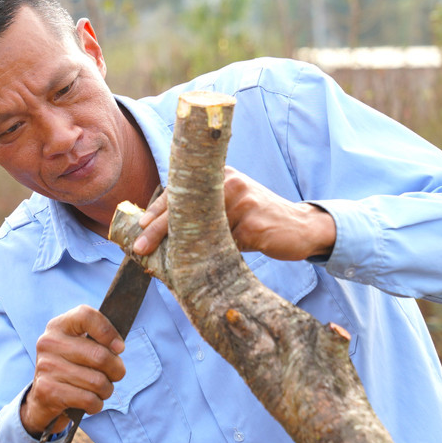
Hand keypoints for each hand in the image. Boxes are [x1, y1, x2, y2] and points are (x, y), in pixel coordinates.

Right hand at [20, 305, 126, 437]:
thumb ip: (99, 340)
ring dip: (106, 390)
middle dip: (116, 370)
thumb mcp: (80, 346)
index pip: (86, 316)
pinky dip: (96, 404)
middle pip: (100, 355)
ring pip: (97, 381)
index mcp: (59, 326)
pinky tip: (90, 402)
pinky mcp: (47, 391)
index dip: (108, 332)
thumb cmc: (71, 367)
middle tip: (116, 375)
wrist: (43, 398)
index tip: (119, 348)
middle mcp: (49, 343)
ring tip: (101, 390)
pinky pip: (88, 399)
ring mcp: (46, 367)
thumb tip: (117, 348)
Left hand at [131, 166, 335, 260]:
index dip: (158, 210)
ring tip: (168, 265)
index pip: (182, 190)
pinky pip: (224, 246)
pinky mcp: (255, 224)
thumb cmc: (258, 219)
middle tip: (140, 247)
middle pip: (185, 207)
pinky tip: (204, 268)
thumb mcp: (232, 206)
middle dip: (159, 230)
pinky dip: (212, 258)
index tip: (140, 227)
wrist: (301, 227)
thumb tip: (163, 233)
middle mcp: (230, 182)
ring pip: (202, 230)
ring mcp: (243, 202)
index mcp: (221, 174)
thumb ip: (205, 211)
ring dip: (184, 250)